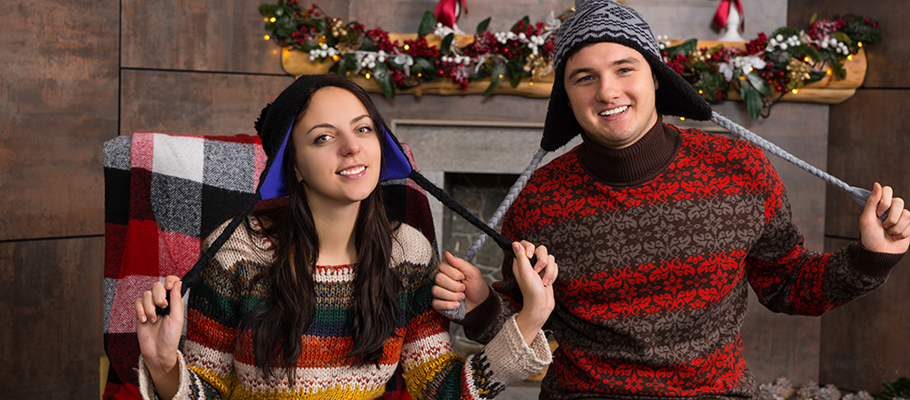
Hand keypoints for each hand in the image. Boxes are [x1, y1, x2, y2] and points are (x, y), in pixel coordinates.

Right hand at [135, 276, 182, 393]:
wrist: (157, 352)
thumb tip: (178, 282)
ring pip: (146, 294)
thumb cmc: (170, 337)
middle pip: (157, 285)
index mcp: (174, 301)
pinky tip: (145, 320)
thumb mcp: (177, 318)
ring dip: (150, 307)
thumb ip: (176, 299)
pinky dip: (140, 310)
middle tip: (163, 307)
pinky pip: (138, 302)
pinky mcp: (140, 312)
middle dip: (159, 296)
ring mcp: (151, 306)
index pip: (172, 282)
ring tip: (153, 320)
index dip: (170, 280)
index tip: (168, 286)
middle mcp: (163, 301)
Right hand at [432, 251, 489, 315]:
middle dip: (454, 286)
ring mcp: (439, 292)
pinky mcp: (438, 303)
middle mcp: (442, 280)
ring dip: (452, 296)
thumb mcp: (473, 273)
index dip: (453, 273)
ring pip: (436, 291)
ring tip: (462, 297)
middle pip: (438, 279)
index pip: (442, 267)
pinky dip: (448, 305)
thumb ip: (460, 263)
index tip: (463, 277)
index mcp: (449, 271)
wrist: (480, 304)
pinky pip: (436, 303)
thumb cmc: (477, 287)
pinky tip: (457, 305)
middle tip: (463, 288)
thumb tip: (447, 254)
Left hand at [512, 241, 557, 344]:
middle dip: (542, 261)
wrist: (541, 307)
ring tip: (543, 282)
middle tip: (538, 272)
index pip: (525, 243)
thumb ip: (521, 257)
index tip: (530, 256)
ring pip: (550, 258)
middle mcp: (529, 264)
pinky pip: (555, 266)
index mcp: (520, 262)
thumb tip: (515, 242)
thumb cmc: (531, 292)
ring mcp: (540, 268)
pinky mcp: (548, 273)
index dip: (530, 247)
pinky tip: (548, 283)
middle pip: (541, 249)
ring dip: (549, 271)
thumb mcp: (525, 272)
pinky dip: (553, 275)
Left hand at [860, 182, 909, 253]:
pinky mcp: (909, 226)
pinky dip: (901, 233)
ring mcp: (901, 217)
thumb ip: (872, 201)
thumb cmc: (870, 237)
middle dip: (891, 217)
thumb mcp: (866, 219)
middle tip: (883, 226)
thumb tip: (877, 184)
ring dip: (896, 227)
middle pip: (899, 201)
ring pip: (906, 214)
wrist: (879, 253)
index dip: (885, 201)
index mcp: (879, 205)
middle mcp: (891, 208)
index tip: (878, 213)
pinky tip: (895, 237)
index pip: (887, 190)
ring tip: (888, 232)